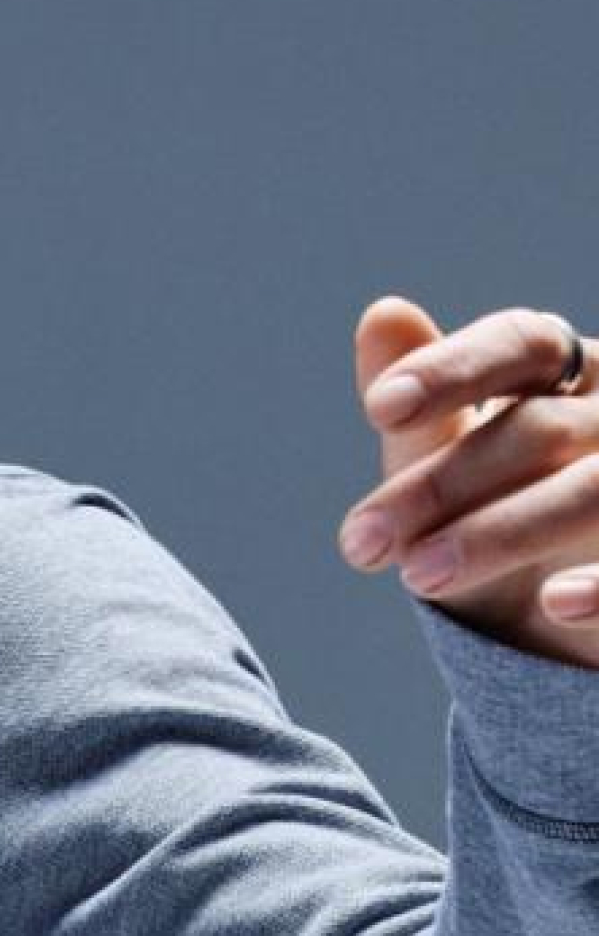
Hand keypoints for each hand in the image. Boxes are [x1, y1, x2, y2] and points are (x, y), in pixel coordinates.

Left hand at [337, 295, 598, 667]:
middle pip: (537, 431)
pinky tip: (553, 604)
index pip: (520, 344)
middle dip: (441, 485)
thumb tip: (380, 315)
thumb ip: (422, 411)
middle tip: (360, 542)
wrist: (553, 620)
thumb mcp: (450, 468)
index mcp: (569, 372)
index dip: (452, 371)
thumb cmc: (499, 515)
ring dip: (502, 533)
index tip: (380, 407)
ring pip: (590, 491)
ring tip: (417, 575)